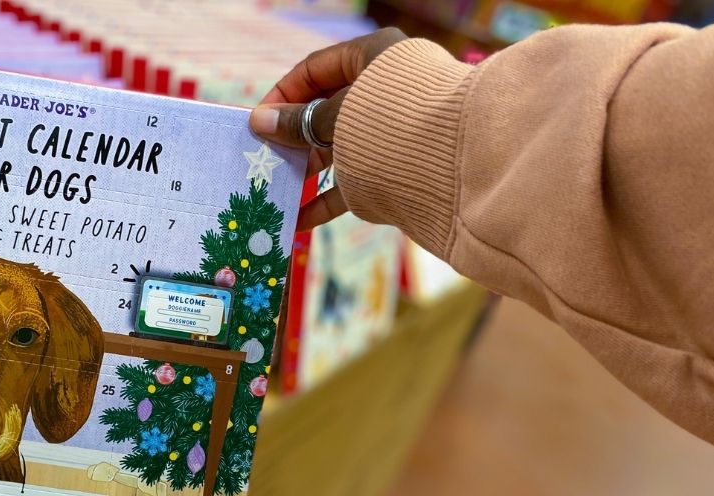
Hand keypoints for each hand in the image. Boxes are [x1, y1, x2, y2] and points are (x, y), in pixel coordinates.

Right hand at [250, 28, 406, 229]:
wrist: (456, 167)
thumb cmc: (392, 124)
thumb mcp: (336, 117)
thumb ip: (298, 122)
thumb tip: (259, 121)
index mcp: (373, 58)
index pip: (315, 69)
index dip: (282, 94)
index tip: (257, 122)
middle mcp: (382, 92)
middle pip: (324, 111)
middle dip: (291, 136)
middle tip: (262, 156)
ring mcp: (389, 133)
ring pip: (336, 148)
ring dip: (304, 170)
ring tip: (275, 187)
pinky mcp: (394, 170)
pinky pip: (352, 182)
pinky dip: (326, 199)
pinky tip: (298, 219)